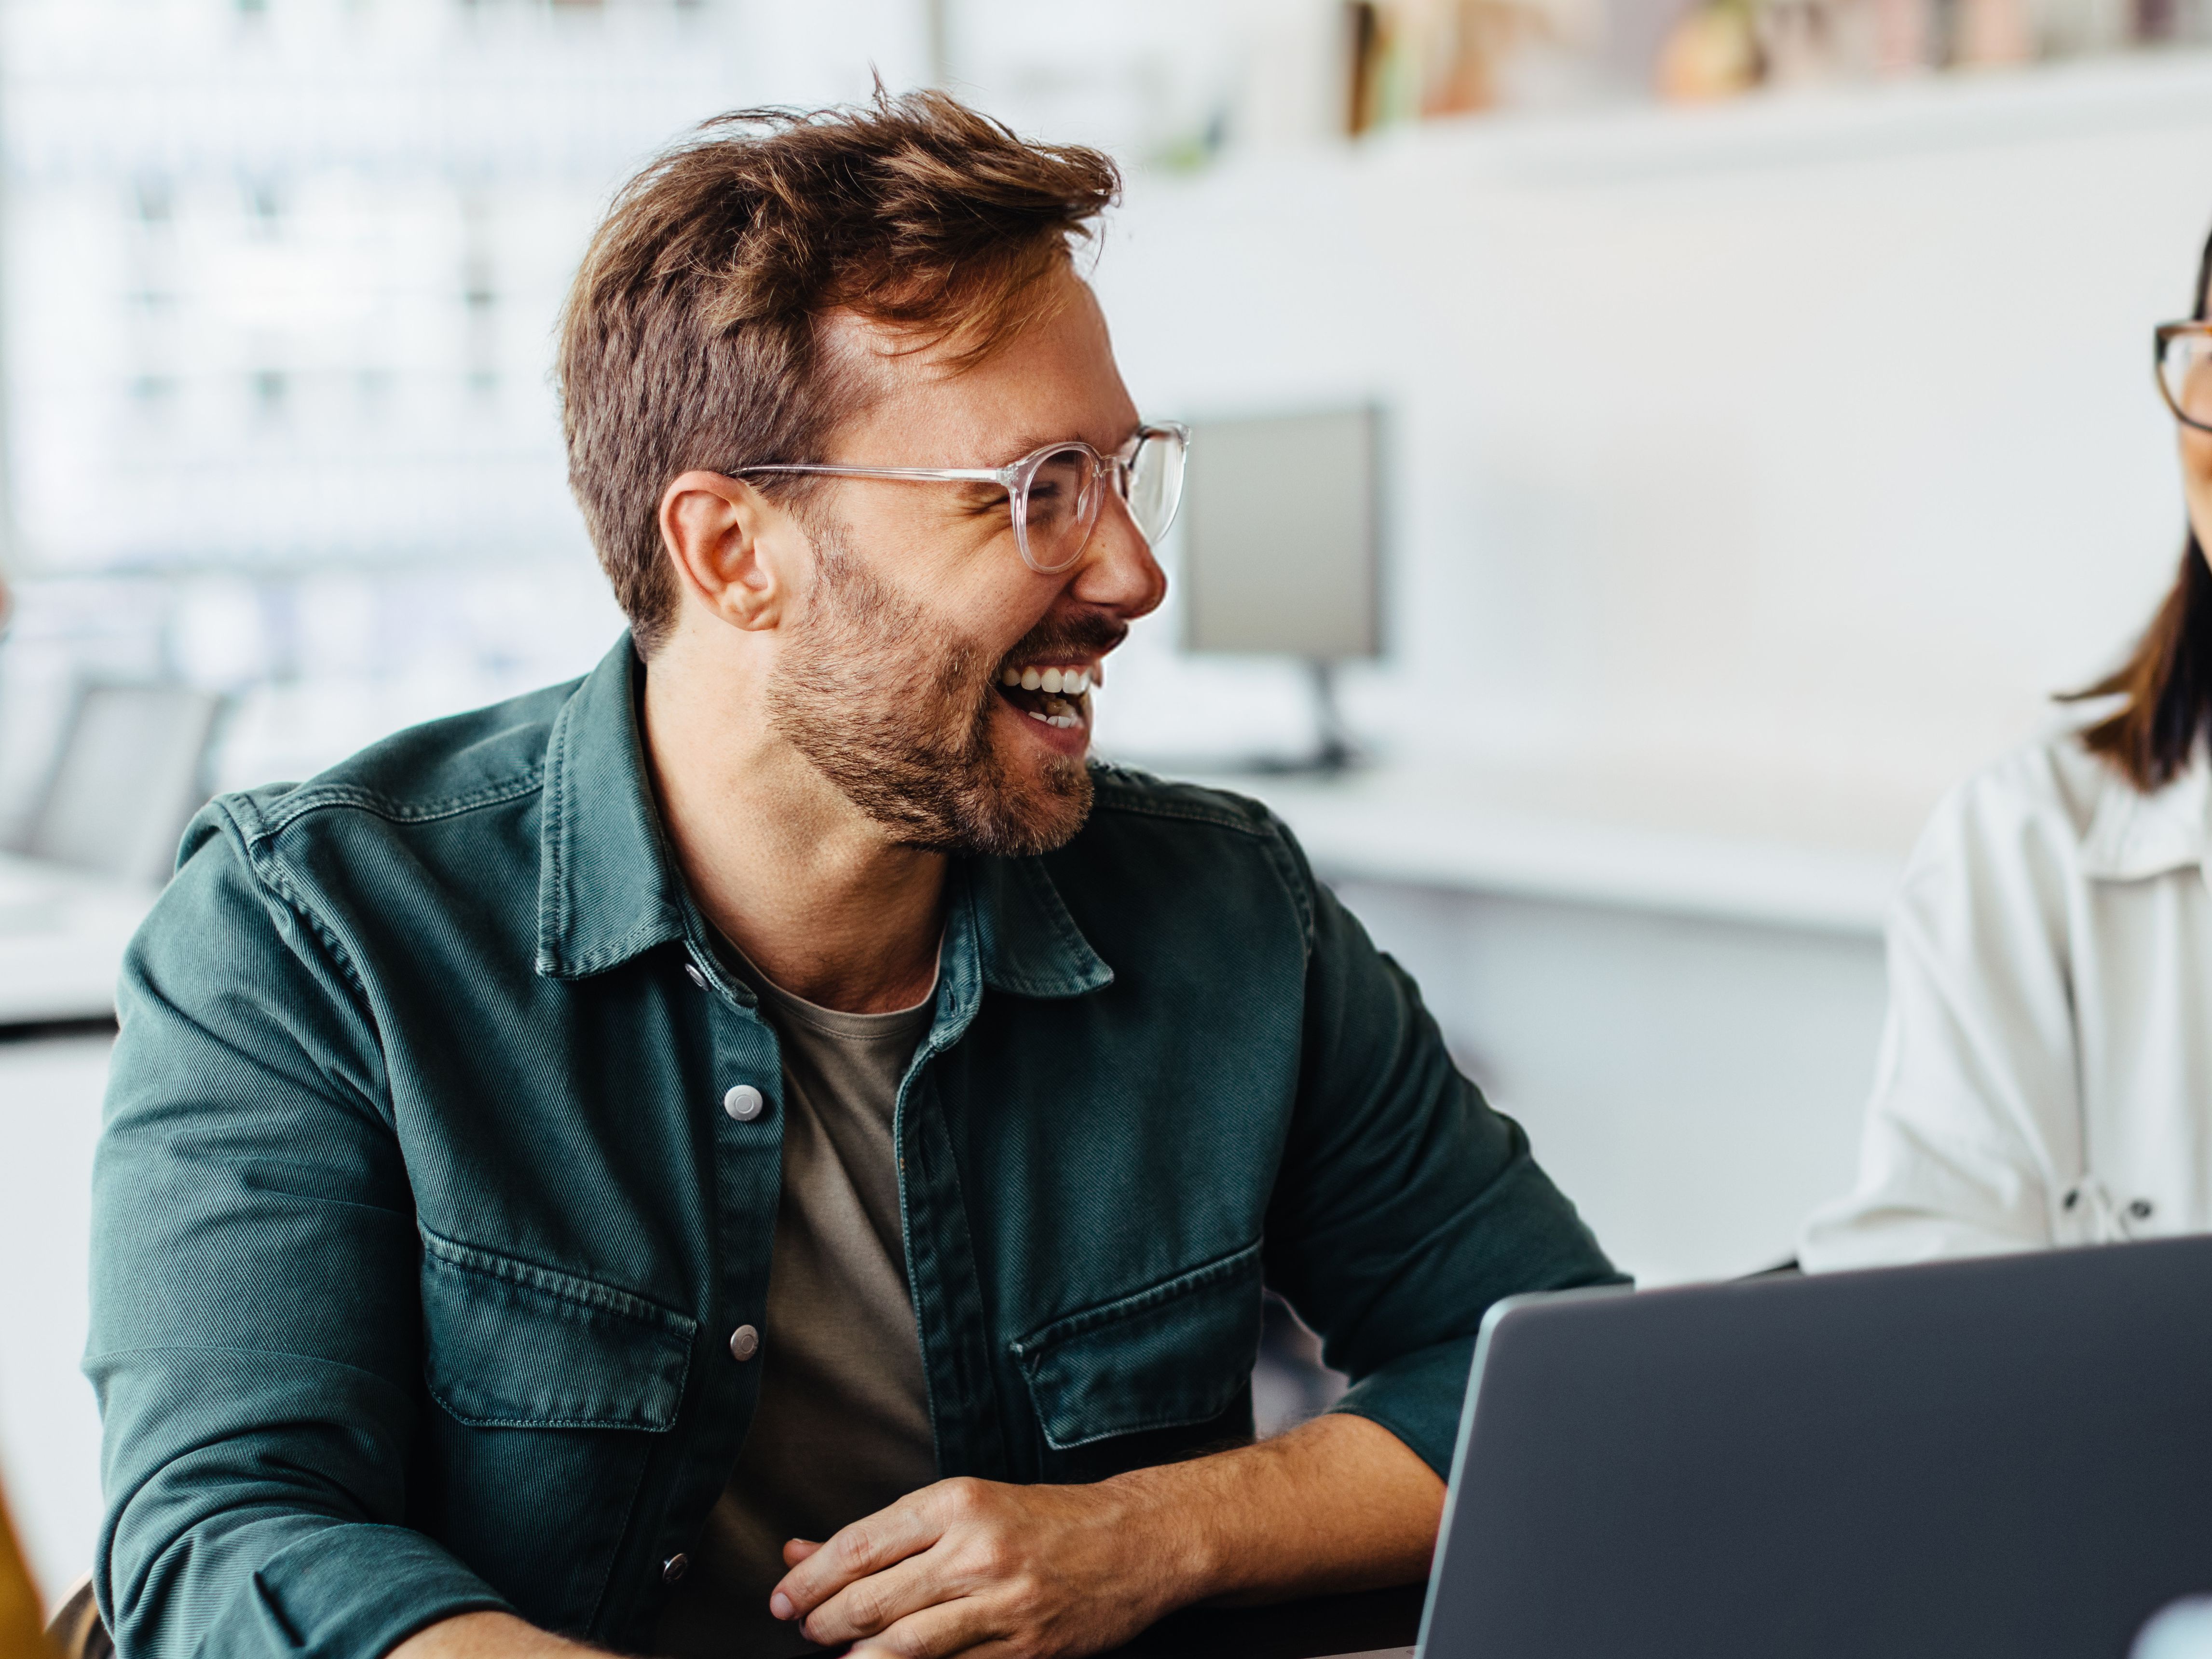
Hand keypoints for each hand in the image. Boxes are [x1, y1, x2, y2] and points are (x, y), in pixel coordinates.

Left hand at [767, 1475, 1189, 1657]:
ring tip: (837, 1653)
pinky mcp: (1024, 1649)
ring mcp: (1001, 1605)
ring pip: (903, 1645)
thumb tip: (800, 1551)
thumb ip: (884, 1533)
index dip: (810, 1578)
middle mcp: (976, 1551)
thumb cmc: (1045, 1519)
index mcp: (958, 1503)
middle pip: (874, 1598)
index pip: (860, 1544)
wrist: (1133, 1541)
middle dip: (823, 1621)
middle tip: (803, 1628)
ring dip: (857, 1655)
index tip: (783, 1596)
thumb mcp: (966, 1505)